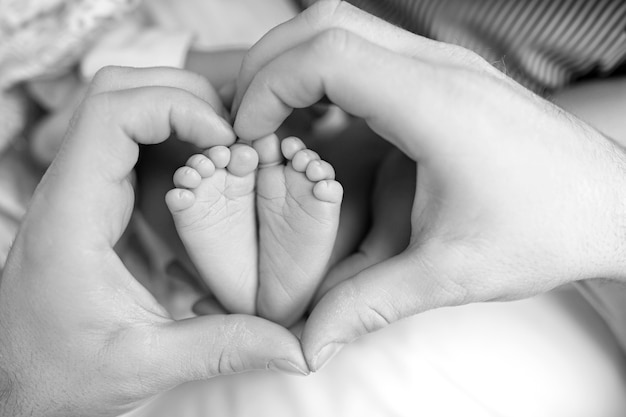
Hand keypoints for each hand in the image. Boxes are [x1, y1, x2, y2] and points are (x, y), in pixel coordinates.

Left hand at [0, 66, 306, 416]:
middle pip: (116, 91)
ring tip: (225, 148)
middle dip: (184, 97)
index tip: (224, 141)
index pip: (112, 112)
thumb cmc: (58, 373)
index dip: (177, 108)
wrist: (13, 382)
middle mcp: (71, 189)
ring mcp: (81, 191)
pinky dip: (174, 139)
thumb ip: (222, 348)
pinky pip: (132, 143)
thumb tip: (294, 347)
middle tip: (232, 136)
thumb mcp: (144, 365)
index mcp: (73, 215)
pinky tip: (206, 172)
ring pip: (123, 108)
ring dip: (180, 113)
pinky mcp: (96, 202)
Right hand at [232, 0, 625, 369]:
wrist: (609, 205)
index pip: (325, 55)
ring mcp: (443, 66)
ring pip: (344, 29)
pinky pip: (368, 54)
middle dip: (268, 66)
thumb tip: (312, 343)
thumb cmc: (546, 229)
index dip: (268, 87)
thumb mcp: (451, 273)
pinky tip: (322, 127)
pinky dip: (326, 79)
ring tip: (275, 122)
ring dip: (296, 67)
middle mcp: (437, 68)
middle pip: (323, 24)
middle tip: (248, 122)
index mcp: (434, 103)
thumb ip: (371, 303)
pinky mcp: (444, 78)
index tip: (248, 136)